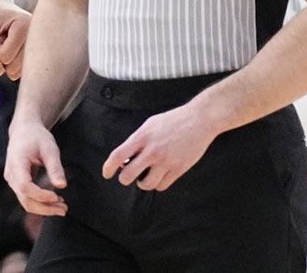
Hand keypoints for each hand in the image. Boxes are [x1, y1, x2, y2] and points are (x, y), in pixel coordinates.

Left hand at [0, 0, 29, 77]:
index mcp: (24, 25)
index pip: (5, 55)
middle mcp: (36, 37)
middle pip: (13, 66)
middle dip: (0, 56)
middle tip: (1, 37)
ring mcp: (37, 46)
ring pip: (17, 71)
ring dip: (5, 60)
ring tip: (6, 41)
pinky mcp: (35, 53)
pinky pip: (20, 71)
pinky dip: (10, 63)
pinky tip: (11, 47)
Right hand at [4, 116, 66, 215]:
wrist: (24, 130)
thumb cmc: (36, 137)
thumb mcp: (50, 149)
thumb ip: (55, 167)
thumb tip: (62, 186)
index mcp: (16, 163)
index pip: (25, 187)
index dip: (41, 195)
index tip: (57, 196)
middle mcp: (11, 174)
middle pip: (25, 199)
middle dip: (45, 208)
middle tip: (64, 209)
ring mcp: (12, 180)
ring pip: (26, 202)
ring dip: (44, 208)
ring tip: (62, 207)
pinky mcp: (17, 183)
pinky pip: (26, 198)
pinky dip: (40, 203)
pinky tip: (54, 202)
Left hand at [101, 102, 218, 191]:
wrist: (200, 120)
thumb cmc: (173, 121)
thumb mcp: (150, 125)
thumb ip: (137, 140)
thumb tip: (125, 159)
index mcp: (142, 137)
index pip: (118, 156)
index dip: (108, 167)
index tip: (106, 174)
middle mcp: (152, 151)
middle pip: (128, 175)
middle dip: (124, 179)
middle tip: (128, 176)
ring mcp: (166, 161)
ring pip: (146, 185)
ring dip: (143, 182)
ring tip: (146, 175)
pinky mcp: (178, 169)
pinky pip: (162, 186)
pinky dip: (158, 184)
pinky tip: (160, 175)